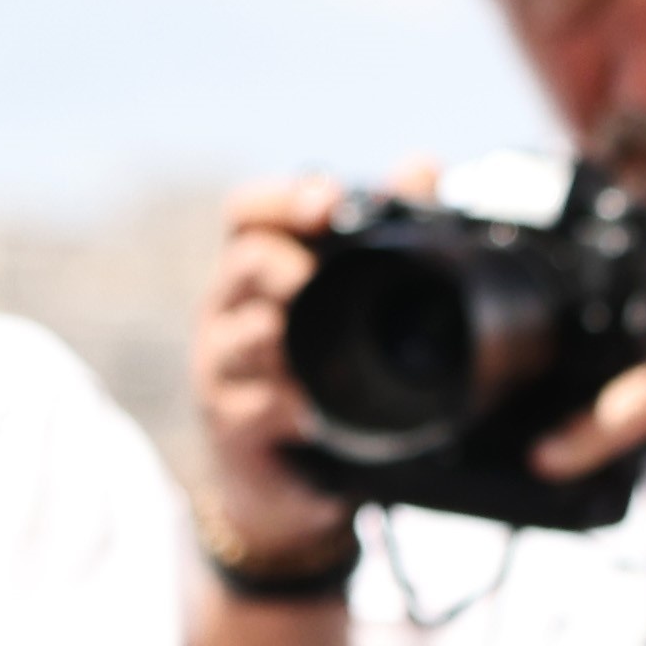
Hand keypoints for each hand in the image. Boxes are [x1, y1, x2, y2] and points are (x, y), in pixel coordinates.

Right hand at [186, 176, 357, 562]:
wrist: (293, 481)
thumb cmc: (322, 380)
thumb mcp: (352, 303)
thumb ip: (387, 231)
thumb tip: (422, 164)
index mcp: (260, 270)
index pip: (249, 212)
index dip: (283, 199)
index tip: (327, 204)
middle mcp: (230, 311)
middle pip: (244, 261)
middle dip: (285, 266)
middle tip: (316, 280)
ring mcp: (223, 370)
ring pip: (243, 335)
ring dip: (284, 339)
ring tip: (312, 352)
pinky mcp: (229, 427)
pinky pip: (252, 407)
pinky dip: (287, 408)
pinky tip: (311, 414)